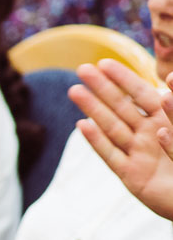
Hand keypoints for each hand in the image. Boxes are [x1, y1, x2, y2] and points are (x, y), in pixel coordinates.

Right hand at [70, 59, 172, 220]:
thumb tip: (166, 86)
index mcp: (166, 119)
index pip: (140, 94)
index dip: (122, 78)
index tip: (103, 63)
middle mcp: (149, 134)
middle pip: (121, 107)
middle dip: (102, 88)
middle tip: (81, 70)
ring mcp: (138, 154)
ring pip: (112, 127)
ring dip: (93, 109)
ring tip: (75, 91)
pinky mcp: (132, 176)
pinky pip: (111, 156)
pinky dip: (97, 141)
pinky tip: (82, 126)